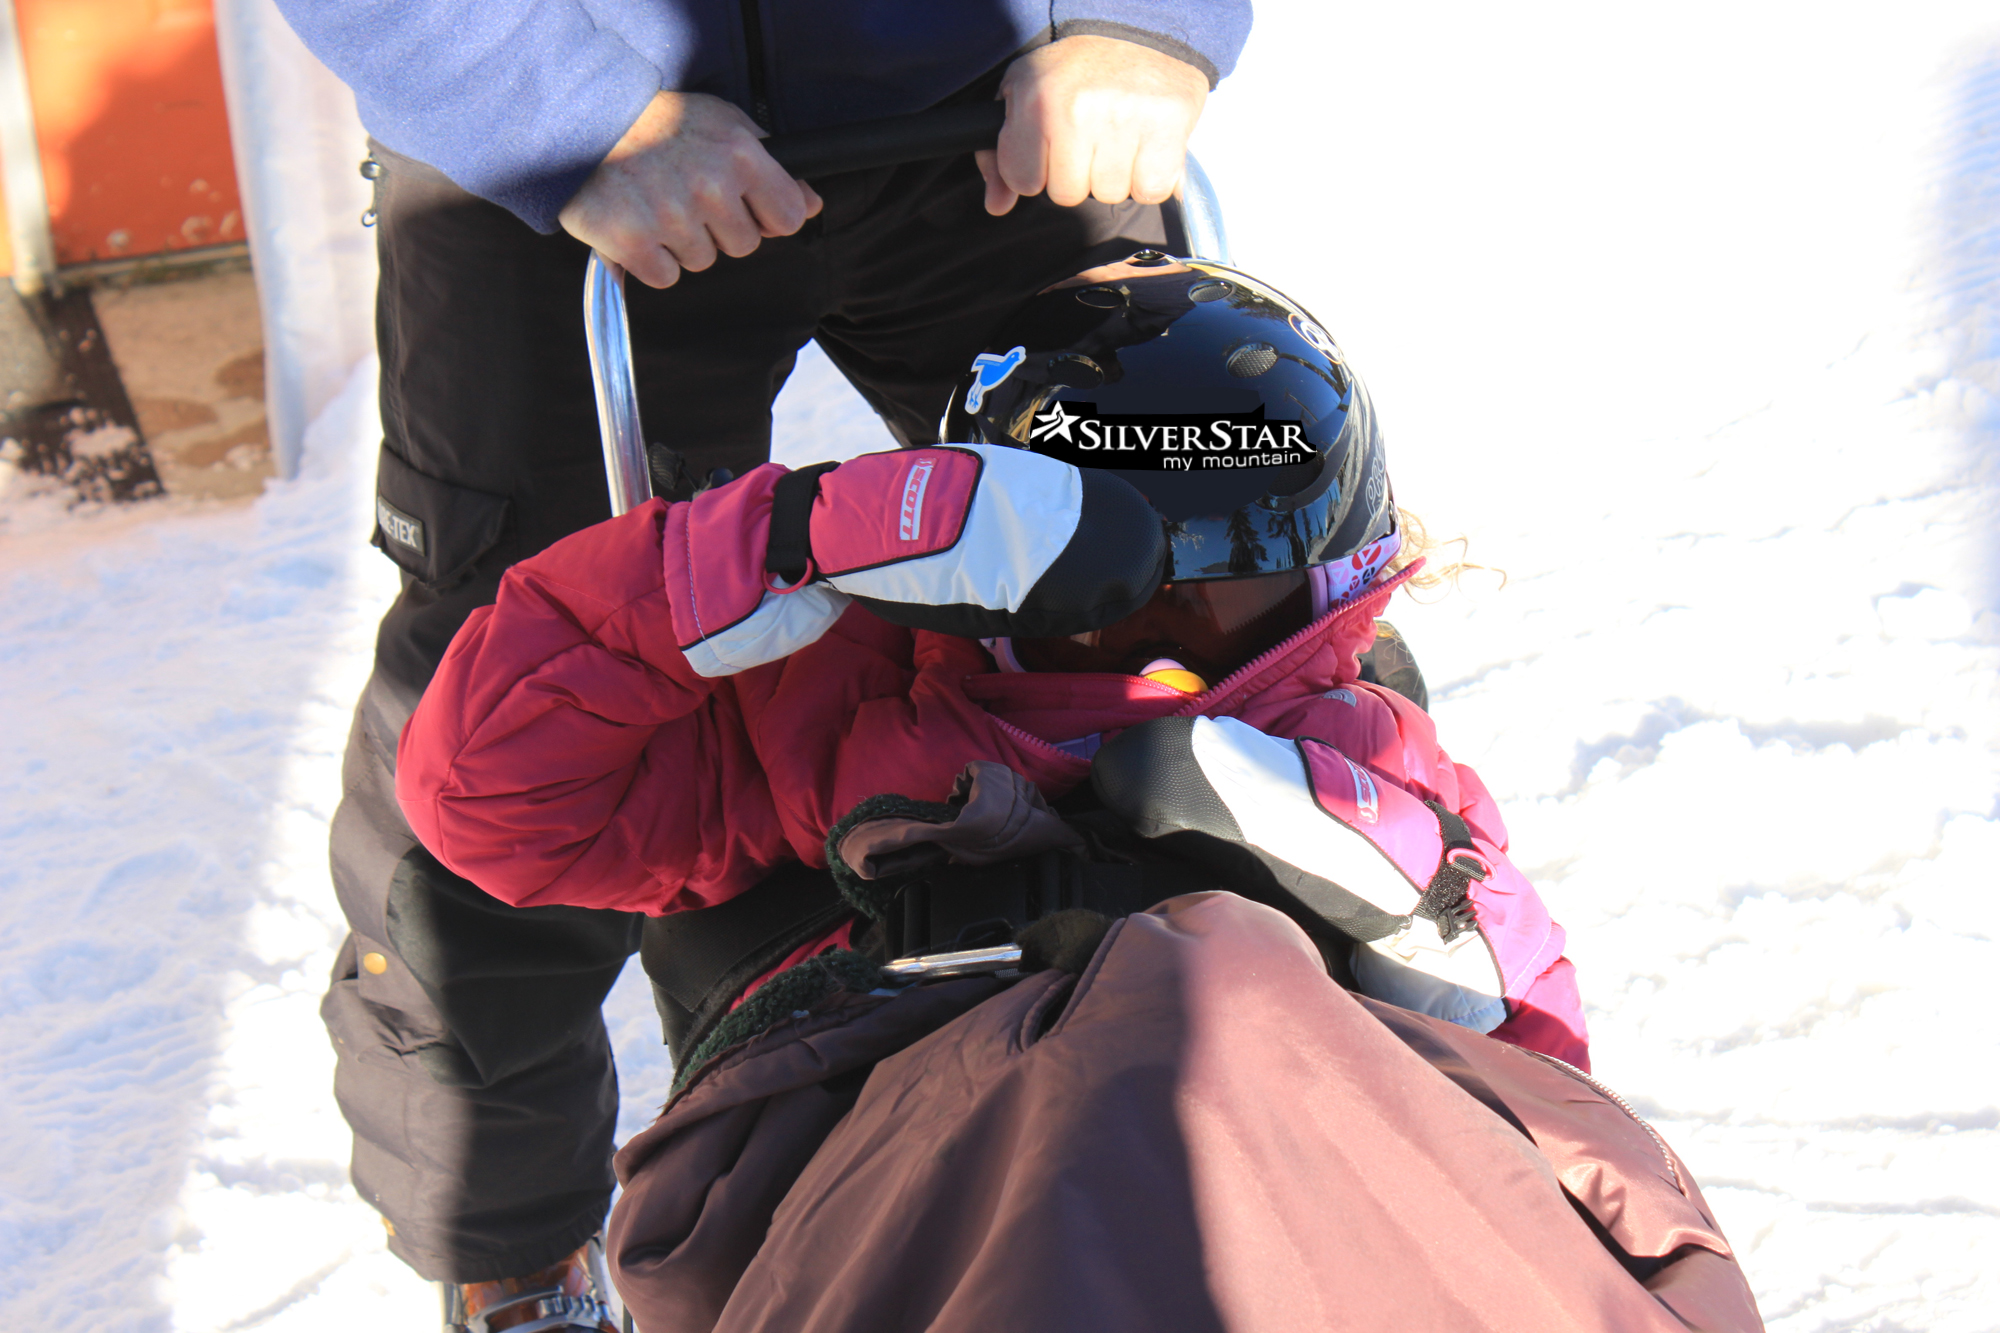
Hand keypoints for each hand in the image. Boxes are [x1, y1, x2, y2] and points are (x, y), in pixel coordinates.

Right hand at [559, 91, 822, 287]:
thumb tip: (812, 204)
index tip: (743, 204)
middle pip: (744, 245)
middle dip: (720, 228)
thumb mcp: (725, 125)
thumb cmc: (662, 122)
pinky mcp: (632, 242)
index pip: (788, 219)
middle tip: (685, 194)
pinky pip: (665, 276)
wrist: (584, 120)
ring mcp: (670, 217)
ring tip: (656, 202)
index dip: (766, 216)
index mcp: (741, 155)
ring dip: (682, 242)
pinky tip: (637, 223)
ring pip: (703, 262)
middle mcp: (710, 187)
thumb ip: (774, 166)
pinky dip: (651, 259)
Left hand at [976, 35, 1208, 216]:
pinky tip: (1145, 149)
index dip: (1036, 169)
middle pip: (1068, 194)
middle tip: (1089, 137)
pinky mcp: (1168, 126)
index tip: (1050, 145)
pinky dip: (1150, 178)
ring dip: (1114, 176)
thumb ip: (998, 157)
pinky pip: (1151, 190)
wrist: (1134, 29)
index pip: (1024, 181)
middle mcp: (1079, 111)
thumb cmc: (1072, 69)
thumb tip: (997, 206)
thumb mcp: (1021, 95)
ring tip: (1118, 137)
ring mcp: (1126, 119)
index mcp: (1037, 101)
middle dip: (1077, 174)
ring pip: (1110, 194)